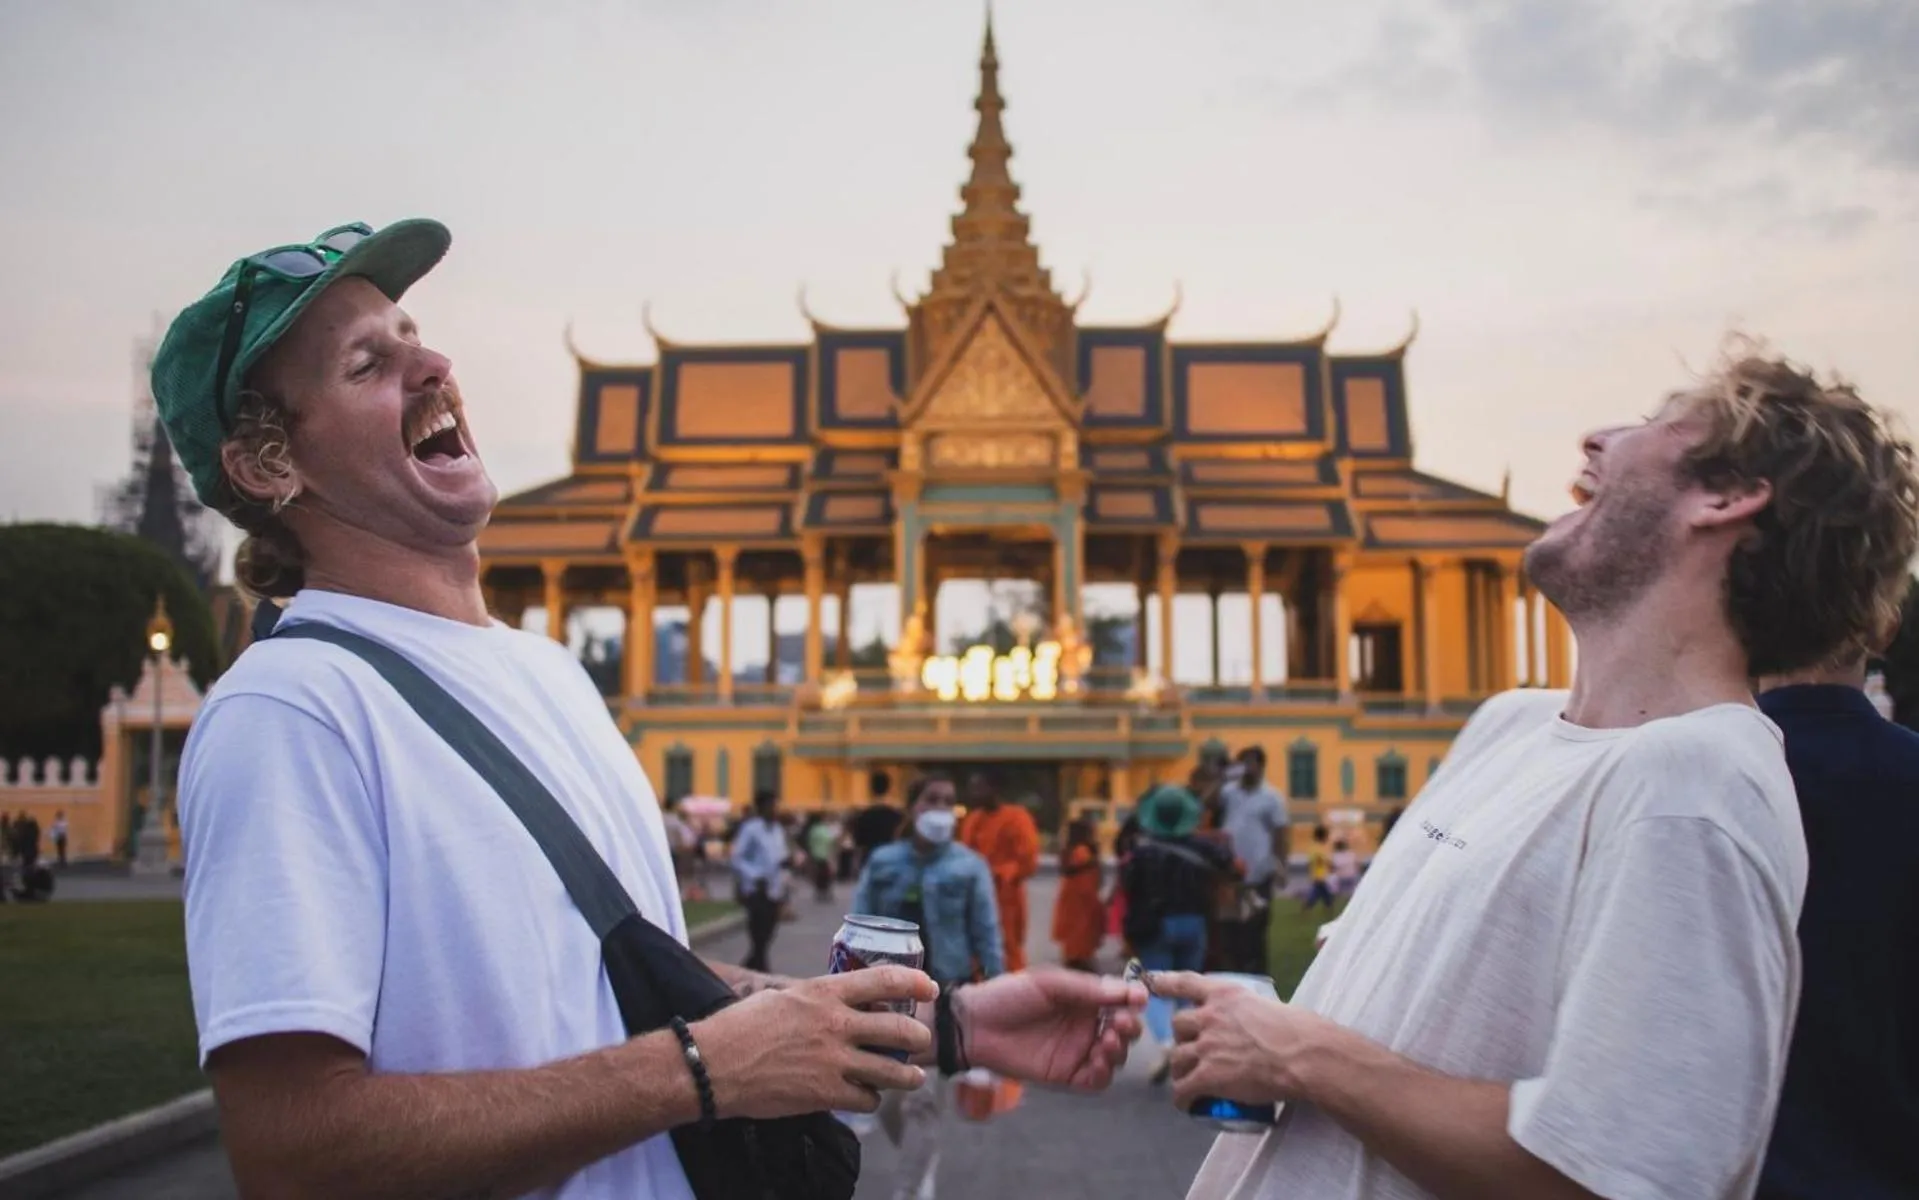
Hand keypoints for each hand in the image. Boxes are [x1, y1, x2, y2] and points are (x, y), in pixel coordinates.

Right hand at [694, 966, 937, 1118]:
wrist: (712, 1064)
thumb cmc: (740, 1026)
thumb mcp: (783, 997)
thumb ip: (815, 999)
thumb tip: (837, 1000)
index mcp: (824, 993)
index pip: (884, 981)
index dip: (915, 984)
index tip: (930, 987)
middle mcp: (835, 1024)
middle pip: (899, 1030)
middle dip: (919, 1037)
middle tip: (922, 1040)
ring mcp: (833, 1061)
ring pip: (892, 1071)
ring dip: (909, 1076)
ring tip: (914, 1077)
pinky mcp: (825, 1094)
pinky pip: (866, 1098)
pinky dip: (871, 1098)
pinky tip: (867, 1096)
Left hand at [959, 968, 1147, 1090]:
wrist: (975, 1025)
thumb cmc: (1009, 995)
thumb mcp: (1049, 983)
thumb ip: (1088, 989)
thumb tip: (1130, 991)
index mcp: (1084, 1000)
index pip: (1120, 1002)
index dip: (1133, 1000)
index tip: (1139, 999)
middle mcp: (1085, 1026)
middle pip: (1124, 1031)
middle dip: (1130, 1027)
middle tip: (1122, 1023)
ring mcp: (1077, 1052)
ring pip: (1114, 1057)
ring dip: (1119, 1050)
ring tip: (1107, 1041)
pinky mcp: (1066, 1076)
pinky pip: (1095, 1080)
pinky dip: (1103, 1073)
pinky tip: (1098, 1062)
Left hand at [1152, 972, 1328, 1110]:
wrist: (1306, 1057)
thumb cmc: (1301, 1033)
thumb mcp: (1271, 1007)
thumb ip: (1253, 1013)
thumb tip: (1256, 1025)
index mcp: (1226, 994)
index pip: (1186, 983)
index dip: (1166, 982)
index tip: (1152, 982)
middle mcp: (1211, 1016)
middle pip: (1178, 1026)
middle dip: (1182, 1039)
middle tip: (1193, 1052)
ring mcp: (1207, 1046)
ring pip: (1177, 1059)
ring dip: (1181, 1070)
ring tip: (1189, 1081)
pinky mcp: (1209, 1076)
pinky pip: (1184, 1089)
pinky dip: (1183, 1098)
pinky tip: (1188, 1104)